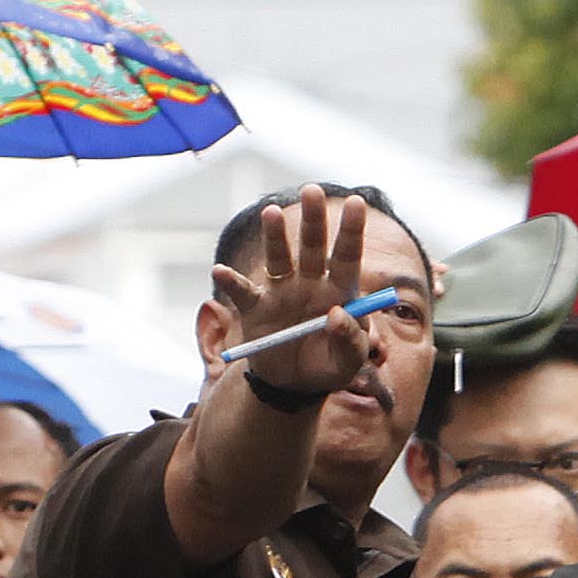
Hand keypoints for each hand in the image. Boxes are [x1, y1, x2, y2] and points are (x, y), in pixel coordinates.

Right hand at [208, 186, 380, 403]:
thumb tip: (337, 315)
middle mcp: (310, 282)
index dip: (351, 230)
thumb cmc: (328, 367)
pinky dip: (232, 283)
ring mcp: (282, 292)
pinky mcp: (257, 308)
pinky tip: (220, 272)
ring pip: (279, 258)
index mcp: (339, 290)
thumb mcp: (348, 361)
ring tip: (272, 213)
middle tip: (312, 191)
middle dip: (313, 219)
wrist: (295, 386)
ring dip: (274, 236)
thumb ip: (351, 339)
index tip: (357, 203)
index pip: (347, 255)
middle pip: (312, 246)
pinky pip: (243, 293)